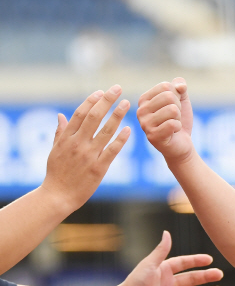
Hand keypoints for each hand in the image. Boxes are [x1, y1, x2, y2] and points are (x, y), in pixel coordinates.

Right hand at [41, 85, 130, 214]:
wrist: (57, 197)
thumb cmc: (56, 174)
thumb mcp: (54, 151)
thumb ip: (60, 133)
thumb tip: (61, 115)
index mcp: (66, 139)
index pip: (80, 114)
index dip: (91, 101)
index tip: (101, 91)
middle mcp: (77, 144)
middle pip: (94, 117)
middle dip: (107, 101)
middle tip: (117, 88)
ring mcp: (89, 156)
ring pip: (106, 131)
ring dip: (117, 115)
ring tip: (127, 103)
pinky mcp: (99, 168)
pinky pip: (112, 150)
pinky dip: (121, 139)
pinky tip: (129, 128)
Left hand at [119, 231, 223, 285]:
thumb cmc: (134, 283)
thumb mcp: (149, 264)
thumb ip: (161, 250)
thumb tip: (167, 232)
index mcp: (164, 271)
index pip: (184, 264)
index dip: (196, 261)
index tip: (210, 259)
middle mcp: (168, 284)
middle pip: (191, 279)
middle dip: (206, 277)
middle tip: (220, 274)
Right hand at [138, 78, 193, 164]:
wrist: (182, 143)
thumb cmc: (178, 119)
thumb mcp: (181, 99)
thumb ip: (180, 86)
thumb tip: (180, 85)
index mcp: (144, 99)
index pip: (165, 86)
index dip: (177, 95)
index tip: (173, 106)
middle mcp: (140, 110)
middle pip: (169, 96)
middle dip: (178, 107)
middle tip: (174, 117)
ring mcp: (144, 124)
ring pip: (172, 110)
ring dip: (178, 118)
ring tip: (172, 124)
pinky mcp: (152, 136)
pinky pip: (172, 124)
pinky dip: (178, 127)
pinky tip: (172, 132)